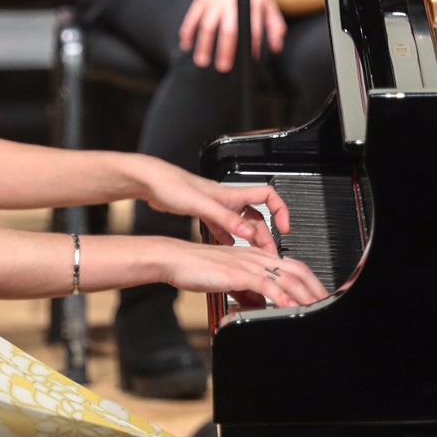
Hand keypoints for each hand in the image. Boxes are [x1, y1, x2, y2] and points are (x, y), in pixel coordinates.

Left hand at [138, 160, 288, 249]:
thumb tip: (248, 234)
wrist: (152, 181)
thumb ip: (226, 220)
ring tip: (253, 255)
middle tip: (268, 253)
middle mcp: (227, 199)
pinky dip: (229, 237)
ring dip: (250, 238)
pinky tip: (227, 246)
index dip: (280, 211)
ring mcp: (216, 206)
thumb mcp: (202, 206)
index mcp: (231, 195)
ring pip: (241, 223)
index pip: (268, 196)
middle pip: (257, 216)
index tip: (284, 227)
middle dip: (265, 234)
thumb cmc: (173, 186)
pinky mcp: (204, 212)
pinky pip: (223, 226)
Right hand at [162, 242, 329, 307]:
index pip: (292, 266)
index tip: (319, 295)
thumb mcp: (229, 281)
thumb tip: (259, 305)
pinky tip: (288, 307)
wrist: (176, 260)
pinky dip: (280, 297)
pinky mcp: (238, 273)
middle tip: (327, 303)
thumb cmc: (197, 268)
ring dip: (304, 294)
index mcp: (257, 256)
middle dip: (315, 288)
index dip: (310, 281)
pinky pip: (265, 284)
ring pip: (286, 277)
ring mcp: (249, 264)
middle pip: (297, 269)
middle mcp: (257, 257)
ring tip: (316, 307)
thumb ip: (247, 292)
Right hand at [179, 0, 286, 72]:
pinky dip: (188, 31)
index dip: (252, 45)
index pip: (253, 28)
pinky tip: (186, 45)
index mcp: (251, 3)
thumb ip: (274, 26)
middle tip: (223, 69)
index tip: (249, 61)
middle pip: (229, 29)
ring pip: (207, 24)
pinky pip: (192, 16)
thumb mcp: (268, 5)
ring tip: (201, 62)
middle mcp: (232, 1)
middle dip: (225, 50)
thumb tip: (276, 48)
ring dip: (203, 45)